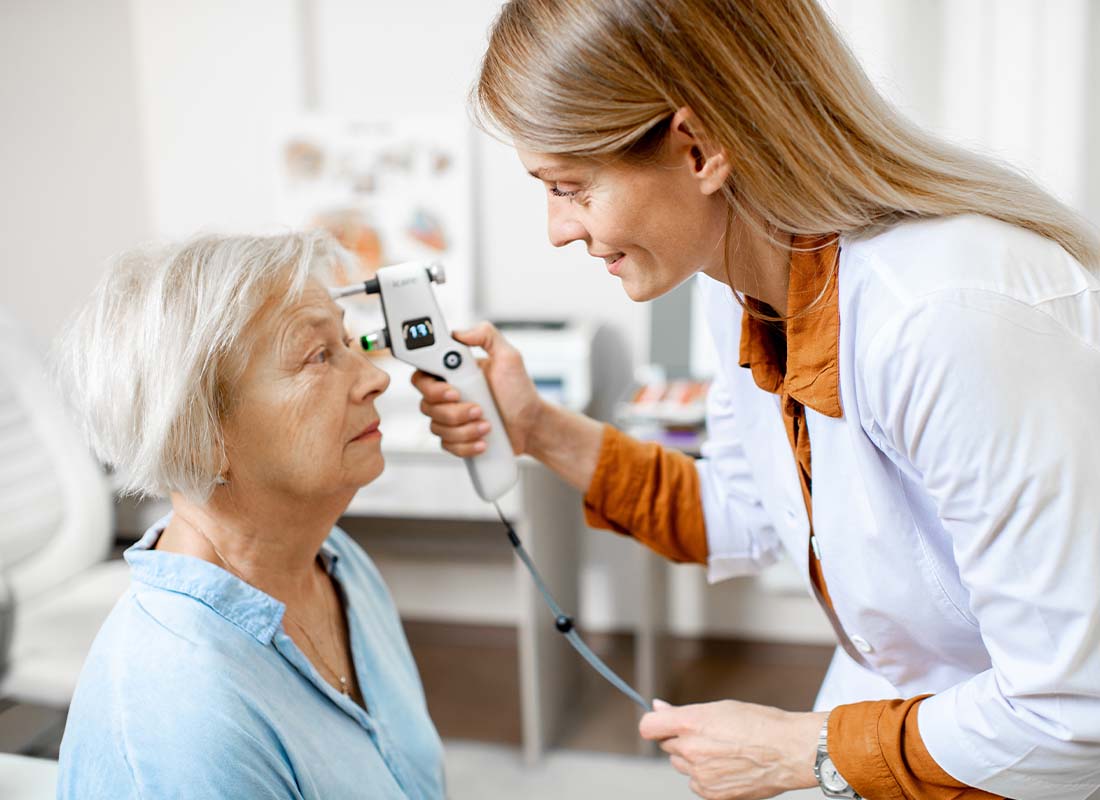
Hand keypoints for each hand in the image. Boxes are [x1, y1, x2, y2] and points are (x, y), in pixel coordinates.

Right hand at [410, 322, 545, 456]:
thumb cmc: (519, 390)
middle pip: (426, 404)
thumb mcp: (509, 357)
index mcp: (452, 373)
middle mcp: (446, 395)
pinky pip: (447, 445)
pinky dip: (465, 445)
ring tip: (487, 424)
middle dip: (453, 411)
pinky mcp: (455, 438)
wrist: (530, 423)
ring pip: (437, 427)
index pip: (422, 376)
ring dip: (464, 429)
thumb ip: (487, 336)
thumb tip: (460, 333)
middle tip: (478, 409)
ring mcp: (449, 417)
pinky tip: (483, 441)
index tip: (454, 390)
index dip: (430, 386)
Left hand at [639, 699, 825, 799]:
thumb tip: (658, 707)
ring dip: (693, 758)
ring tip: (723, 751)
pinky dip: (705, 777)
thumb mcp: (720, 707)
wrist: (790, 752)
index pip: (648, 726)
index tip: (661, 724)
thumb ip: (683, 712)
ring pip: (681, 765)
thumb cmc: (761, 724)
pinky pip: (695, 783)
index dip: (655, 724)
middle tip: (709, 735)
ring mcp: (700, 774)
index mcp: (690, 722)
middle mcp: (690, 749)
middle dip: (681, 739)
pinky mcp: (711, 794)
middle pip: (667, 745)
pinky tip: (727, 767)